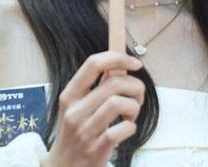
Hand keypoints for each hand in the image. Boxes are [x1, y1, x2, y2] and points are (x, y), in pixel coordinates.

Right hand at [42, 52, 144, 166]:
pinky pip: (123, 128)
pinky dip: (131, 127)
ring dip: (134, 106)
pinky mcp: (96, 149)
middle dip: (135, 86)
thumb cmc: (76, 132)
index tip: (135, 63)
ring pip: (119, 103)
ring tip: (130, 114)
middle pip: (113, 83)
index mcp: (69, 95)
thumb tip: (118, 65)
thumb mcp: (77, 106)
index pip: (93, 64)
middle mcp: (74, 111)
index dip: (118, 58)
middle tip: (137, 96)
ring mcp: (84, 131)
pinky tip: (126, 129)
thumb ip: (94, 86)